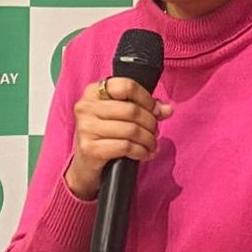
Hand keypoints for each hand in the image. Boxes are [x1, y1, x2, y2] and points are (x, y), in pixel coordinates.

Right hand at [65, 77, 172, 200]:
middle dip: (150, 123)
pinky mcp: (90, 148)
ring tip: (152, 145)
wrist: (85, 165)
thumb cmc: (104, 136)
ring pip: (131, 130)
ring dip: (148, 140)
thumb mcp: (120, 116)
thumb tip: (167, 109)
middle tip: (155, 132)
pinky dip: (141, 152)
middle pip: (132, 110)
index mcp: (93, 91)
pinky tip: (145, 154)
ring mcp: (86, 128)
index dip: (146, 99)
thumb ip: (144, 108)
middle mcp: (86, 106)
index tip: (155, 111)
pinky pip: (126, 146)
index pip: (127, 86)